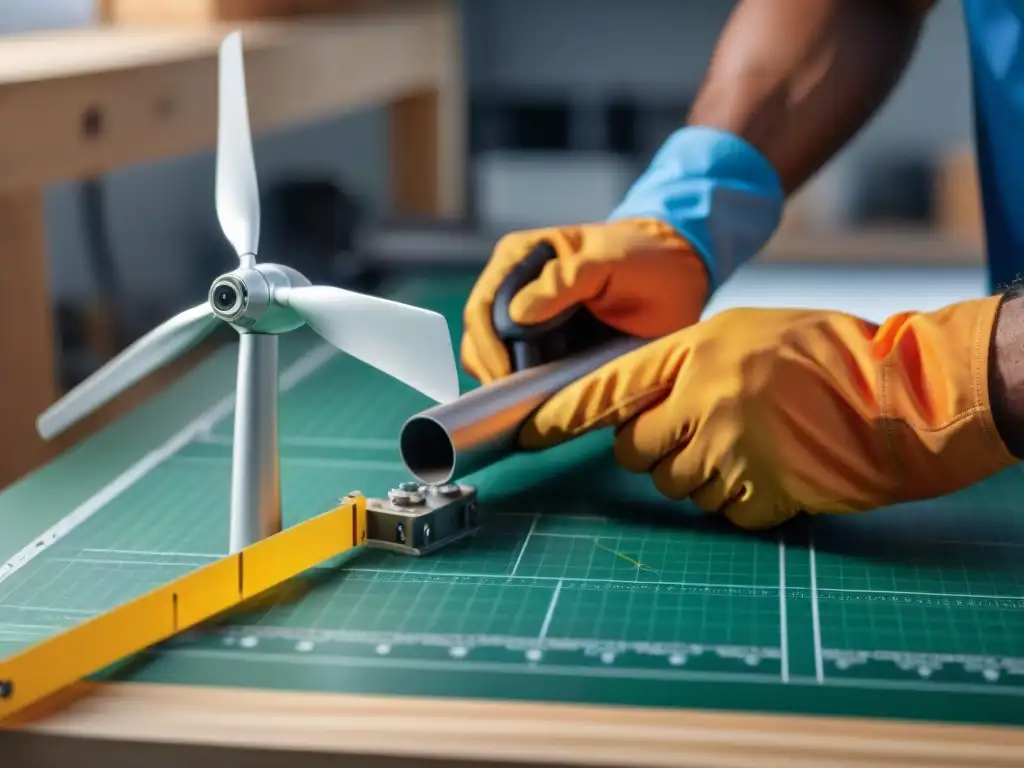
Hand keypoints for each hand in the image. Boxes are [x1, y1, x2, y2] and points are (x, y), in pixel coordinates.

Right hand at [460, 218, 708, 382]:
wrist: (681, 276)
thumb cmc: (647, 259)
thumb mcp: (612, 261)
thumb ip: (566, 280)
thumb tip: (517, 314)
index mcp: (520, 257)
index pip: (483, 305)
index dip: (488, 344)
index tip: (508, 375)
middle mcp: (513, 287)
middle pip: (481, 337)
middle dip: (495, 369)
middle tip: (522, 398)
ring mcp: (527, 321)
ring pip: (494, 359)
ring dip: (510, 383)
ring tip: (536, 401)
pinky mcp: (545, 348)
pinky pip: (522, 373)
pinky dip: (528, 390)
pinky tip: (545, 400)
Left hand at [520, 297, 1017, 528]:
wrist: (897, 396)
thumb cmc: (822, 353)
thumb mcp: (743, 333)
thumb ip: (681, 366)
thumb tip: (631, 407)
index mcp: (695, 356)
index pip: (605, 391)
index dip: (561, 417)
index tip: (527, 433)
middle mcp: (703, 405)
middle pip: (634, 452)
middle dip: (653, 446)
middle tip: (696, 426)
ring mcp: (729, 455)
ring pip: (672, 485)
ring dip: (697, 471)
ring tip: (746, 441)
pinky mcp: (756, 497)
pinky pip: (716, 510)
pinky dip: (734, 496)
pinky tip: (767, 465)